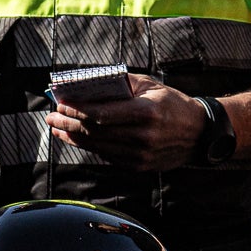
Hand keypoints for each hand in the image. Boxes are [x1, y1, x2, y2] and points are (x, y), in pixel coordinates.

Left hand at [45, 74, 208, 171]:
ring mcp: (140, 155)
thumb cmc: (172, 103)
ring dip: (73, 138)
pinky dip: (89, 147)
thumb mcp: (151, 85)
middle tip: (50, 117)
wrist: (200, 134)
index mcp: (146, 112)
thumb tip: (88, 83)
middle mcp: (143, 136)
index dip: (76, 110)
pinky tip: (76, 139)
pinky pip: (107, 156)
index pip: (101, 113)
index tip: (59, 104)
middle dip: (68, 124)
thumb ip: (121, 83)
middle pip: (95, 132)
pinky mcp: (139, 167)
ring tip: (57, 129)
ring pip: (97, 147)